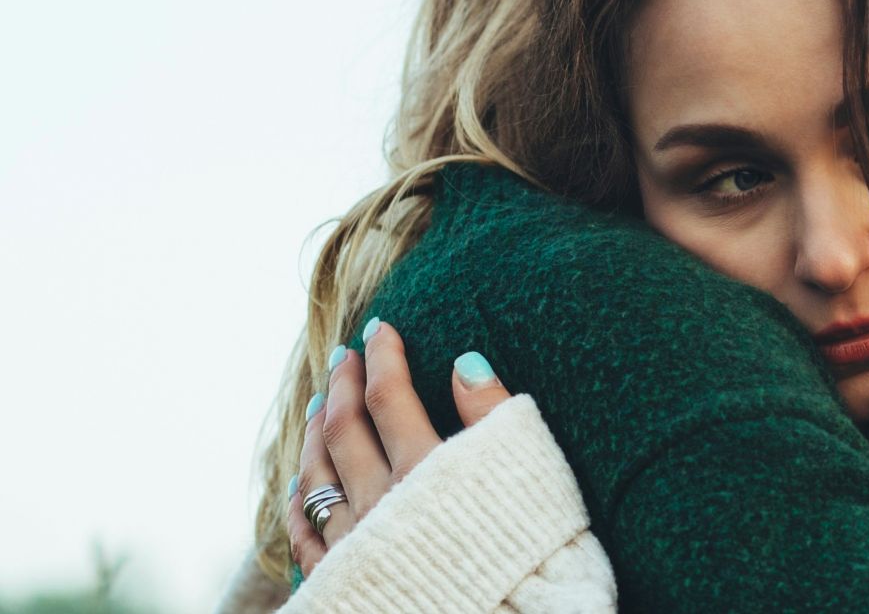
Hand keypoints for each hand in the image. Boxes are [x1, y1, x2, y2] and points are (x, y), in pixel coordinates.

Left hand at [286, 321, 512, 578]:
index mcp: (425, 471)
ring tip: (316, 406)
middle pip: (346, 429)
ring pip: (317, 477)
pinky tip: (302, 486)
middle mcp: (380, 503)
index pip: (392, 395)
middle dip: (342, 384)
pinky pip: (306, 536)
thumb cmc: (524, 555)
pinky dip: (302, 502)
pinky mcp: (343, 582)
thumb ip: (496, 417)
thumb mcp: (526, 478)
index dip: (384, 356)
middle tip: (342, 353)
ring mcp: (355, 546)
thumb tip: (467, 360)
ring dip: (314, 435)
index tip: (381, 326)